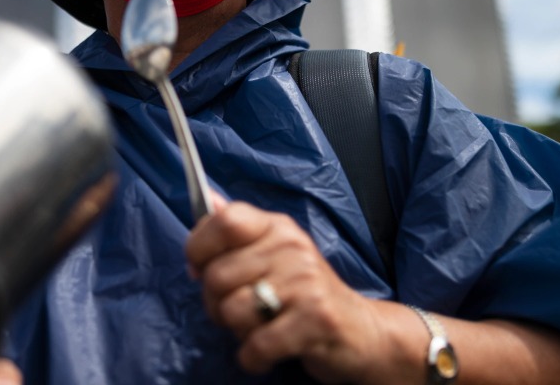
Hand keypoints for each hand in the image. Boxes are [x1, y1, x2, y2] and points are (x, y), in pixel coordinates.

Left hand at [185, 195, 390, 383]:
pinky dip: (253, 358)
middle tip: (239, 312)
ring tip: (259, 328)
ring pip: (232, 311)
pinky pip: (257, 345)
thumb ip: (239, 231)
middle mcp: (292, 248)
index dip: (198, 248)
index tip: (199, 269)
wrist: (361, 330)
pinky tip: (266, 354)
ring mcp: (306, 283)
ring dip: (237, 332)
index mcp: (278, 228)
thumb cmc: (305, 293)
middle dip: (215, 304)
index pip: (224, 222)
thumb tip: (209, 201)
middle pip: (217, 276)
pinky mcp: (316, 320)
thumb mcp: (275, 253)